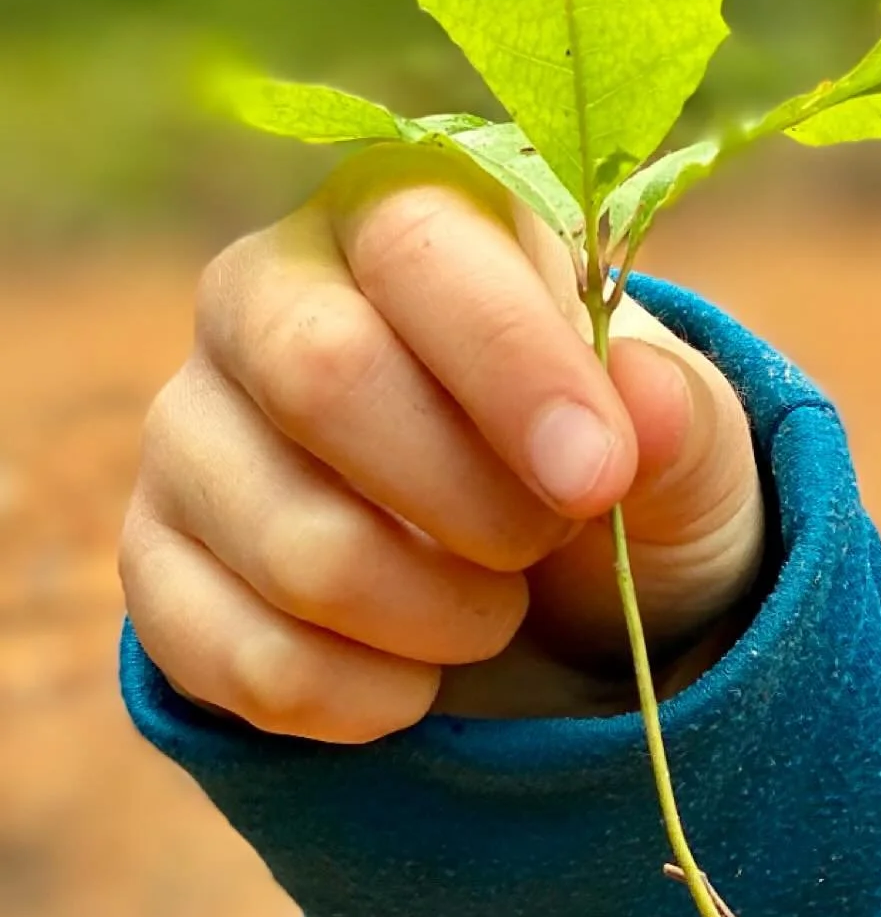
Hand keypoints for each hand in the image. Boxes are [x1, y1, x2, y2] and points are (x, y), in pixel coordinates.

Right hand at [121, 145, 765, 741]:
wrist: (554, 590)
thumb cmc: (617, 471)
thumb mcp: (687, 444)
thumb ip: (679, 420)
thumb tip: (648, 400)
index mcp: (403, 217)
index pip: (420, 250)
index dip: (512, 366)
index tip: (598, 478)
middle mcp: (262, 296)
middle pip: (321, 374)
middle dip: (474, 500)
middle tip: (548, 542)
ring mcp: (192, 431)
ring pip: (292, 545)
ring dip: (439, 617)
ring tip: (499, 606)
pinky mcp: (157, 564)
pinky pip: (244, 658)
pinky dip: (366, 699)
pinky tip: (422, 677)